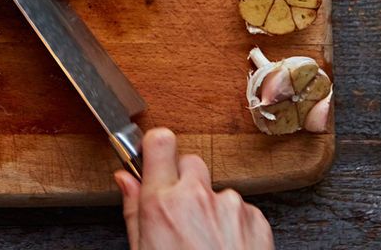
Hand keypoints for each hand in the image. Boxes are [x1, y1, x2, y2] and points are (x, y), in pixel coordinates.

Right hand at [115, 128, 273, 249]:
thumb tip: (124, 180)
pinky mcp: (256, 218)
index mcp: (162, 203)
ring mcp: (230, 205)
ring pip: (216, 190)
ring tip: (205, 243)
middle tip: (179, 212)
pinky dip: (234, 224)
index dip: (157, 148)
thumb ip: (134, 210)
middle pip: (190, 162)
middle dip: (184, 180)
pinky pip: (241, 209)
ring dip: (211, 207)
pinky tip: (225, 248)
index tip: (155, 157)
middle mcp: (197, 196)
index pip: (160, 142)